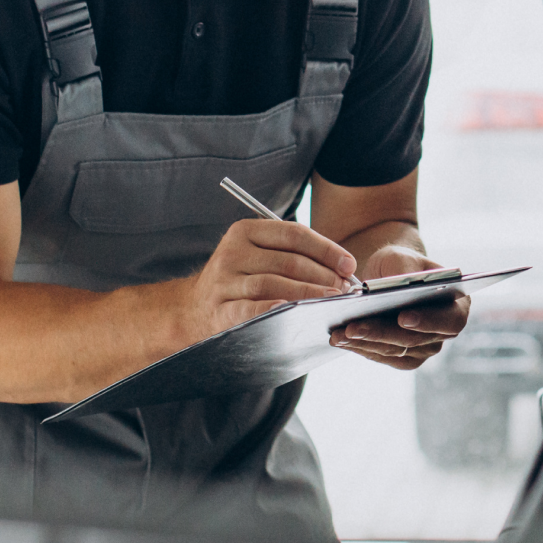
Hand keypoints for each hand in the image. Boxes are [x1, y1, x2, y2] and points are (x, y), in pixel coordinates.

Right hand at [187, 219, 354, 338]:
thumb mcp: (258, 255)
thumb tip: (342, 267)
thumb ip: (293, 254)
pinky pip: (249, 308)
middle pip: (288, 261)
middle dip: (323, 275)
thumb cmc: (241, 278)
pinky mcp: (219, 309)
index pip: (293, 234)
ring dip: (308, 293)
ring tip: (330, 301)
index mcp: (245, 231)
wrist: (193, 307)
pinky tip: (292, 311)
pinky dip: (272, 308)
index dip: (326, 249)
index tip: (348, 264)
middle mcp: (232, 252)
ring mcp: (223, 281)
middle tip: (344, 288)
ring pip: (274, 283)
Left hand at [329, 245, 468, 369]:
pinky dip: (361, 349)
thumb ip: (405, 268)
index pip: (449, 320)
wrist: (389, 276)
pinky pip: (383, 357)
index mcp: (458, 304)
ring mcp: (425, 348)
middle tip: (353, 327)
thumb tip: (400, 283)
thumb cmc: (401, 263)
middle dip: (381, 333)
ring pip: (395, 351)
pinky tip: (341, 340)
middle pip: (415, 340)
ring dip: (365, 343)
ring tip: (339, 333)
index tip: (402, 317)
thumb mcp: (402, 257)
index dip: (428, 321)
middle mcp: (444, 331)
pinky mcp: (404, 357)